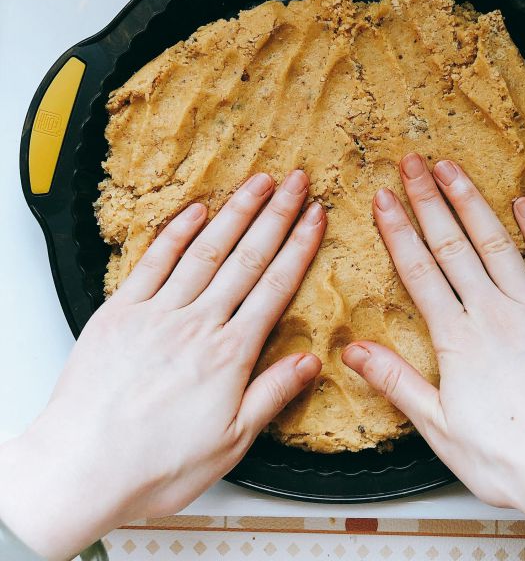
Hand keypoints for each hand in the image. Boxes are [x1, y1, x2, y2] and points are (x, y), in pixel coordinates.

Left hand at [0, 171, 324, 560]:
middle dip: (276, 215)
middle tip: (295, 182)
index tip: (315, 216)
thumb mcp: (231, 442)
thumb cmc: (154, 464)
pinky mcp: (120, 312)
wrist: (81, 470)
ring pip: (206, 251)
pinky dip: (176, 233)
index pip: (275, 286)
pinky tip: (195, 211)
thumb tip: (310, 362)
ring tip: (257, 183)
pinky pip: (153, 262)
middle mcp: (197, 323)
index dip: (299, 246)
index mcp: (229, 354)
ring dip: (235, 212)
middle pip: (247, 258)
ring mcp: (157, 313)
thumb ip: (273, 394)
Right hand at [343, 154, 524, 560]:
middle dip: (428, 200)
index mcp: (459, 339)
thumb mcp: (440, 428)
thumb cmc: (514, 459)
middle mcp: (494, 313)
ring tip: (452, 170)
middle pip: (452, 245)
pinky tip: (524, 204)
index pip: (419, 271)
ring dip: (471, 202)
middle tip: (412, 164)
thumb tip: (355, 351)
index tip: (385, 200)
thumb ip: (397, 382)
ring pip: (495, 243)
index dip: (399, 231)